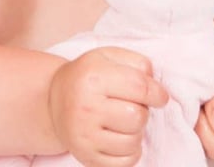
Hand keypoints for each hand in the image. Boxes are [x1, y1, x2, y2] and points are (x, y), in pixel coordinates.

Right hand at [48, 47, 168, 166]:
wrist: (53, 101)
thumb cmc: (87, 76)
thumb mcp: (108, 56)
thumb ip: (137, 63)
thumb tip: (156, 87)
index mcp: (92, 77)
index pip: (139, 87)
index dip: (157, 92)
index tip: (159, 96)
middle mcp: (86, 107)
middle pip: (138, 116)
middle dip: (142, 110)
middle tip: (131, 104)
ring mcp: (84, 136)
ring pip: (133, 141)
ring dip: (136, 131)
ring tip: (123, 120)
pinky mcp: (87, 157)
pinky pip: (126, 162)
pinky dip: (131, 151)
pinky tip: (120, 136)